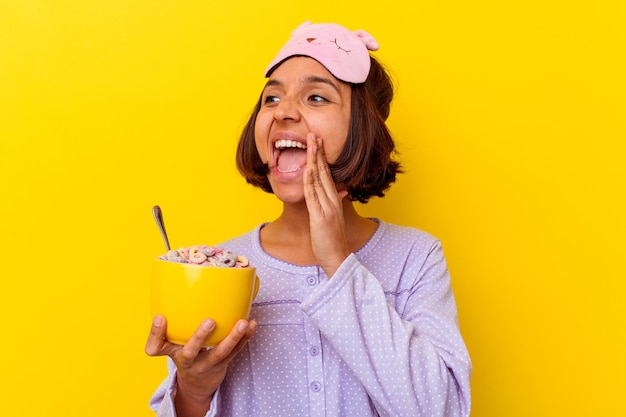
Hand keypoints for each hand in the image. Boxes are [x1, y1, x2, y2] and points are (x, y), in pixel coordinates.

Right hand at [145, 315, 256, 415]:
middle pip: (191, 351)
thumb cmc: (185, 354)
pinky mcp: (223, 364)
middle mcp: (188, 361)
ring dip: (233, 337)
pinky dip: (245, 337)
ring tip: (243, 323)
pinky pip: (236, 351)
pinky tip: (252, 324)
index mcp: (172, 352)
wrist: (197, 385)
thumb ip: (171, 324)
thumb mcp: (171, 344)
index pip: (156, 347)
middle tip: (210, 321)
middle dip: (200, 337)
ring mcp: (207, 364)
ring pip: (220, 353)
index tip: (160, 317)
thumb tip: (178, 294)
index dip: (155, 333)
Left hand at [303, 133, 350, 276]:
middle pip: (324, 172)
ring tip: (310, 145)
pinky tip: (306, 170)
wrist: (338, 258)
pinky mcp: (320, 218)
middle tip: (313, 135)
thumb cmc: (332, 241)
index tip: (317, 143)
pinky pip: (313, 197)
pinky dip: (310, 183)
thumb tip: (340, 191)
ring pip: (319, 180)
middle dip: (318, 153)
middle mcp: (332, 201)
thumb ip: (334, 203)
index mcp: (334, 200)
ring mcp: (327, 208)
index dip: (322, 157)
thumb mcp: (333, 218)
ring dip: (313, 161)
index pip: (327, 174)